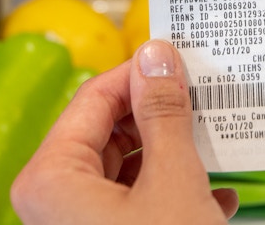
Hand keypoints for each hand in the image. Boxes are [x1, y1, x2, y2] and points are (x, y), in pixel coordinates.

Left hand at [10, 39, 237, 223]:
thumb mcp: (173, 181)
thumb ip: (163, 114)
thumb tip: (156, 56)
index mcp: (50, 178)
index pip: (94, 97)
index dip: (141, 73)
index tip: (179, 60)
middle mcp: (52, 201)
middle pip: (108, 132)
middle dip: (161, 118)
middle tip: (202, 100)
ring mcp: (74, 223)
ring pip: (126, 169)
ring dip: (172, 159)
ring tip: (213, 146)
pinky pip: (133, 204)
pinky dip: (171, 195)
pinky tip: (214, 197)